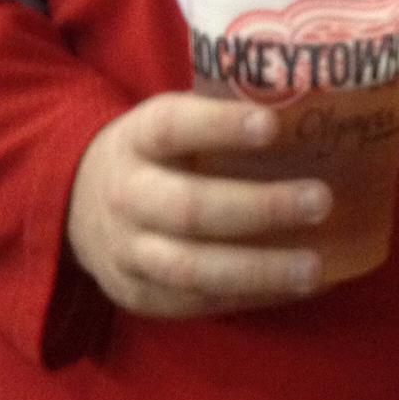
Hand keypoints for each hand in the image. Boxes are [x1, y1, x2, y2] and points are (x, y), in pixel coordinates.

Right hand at [66, 92, 332, 317]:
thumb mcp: (174, 119)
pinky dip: (251, 297)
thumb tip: (312, 97)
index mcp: (138, 139)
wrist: (78, 204)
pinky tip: (295, 289)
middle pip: (190, 208)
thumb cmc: (158, 154)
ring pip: (192, 268)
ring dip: (258, 270)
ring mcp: (127, 252)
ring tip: (314, 266)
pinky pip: (198, 302)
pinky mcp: (139, 295)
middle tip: (321, 201)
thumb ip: (225, 110)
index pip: (173, 127)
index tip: (272, 125)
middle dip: (260, 208)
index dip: (221, 126)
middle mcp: (126, 195)